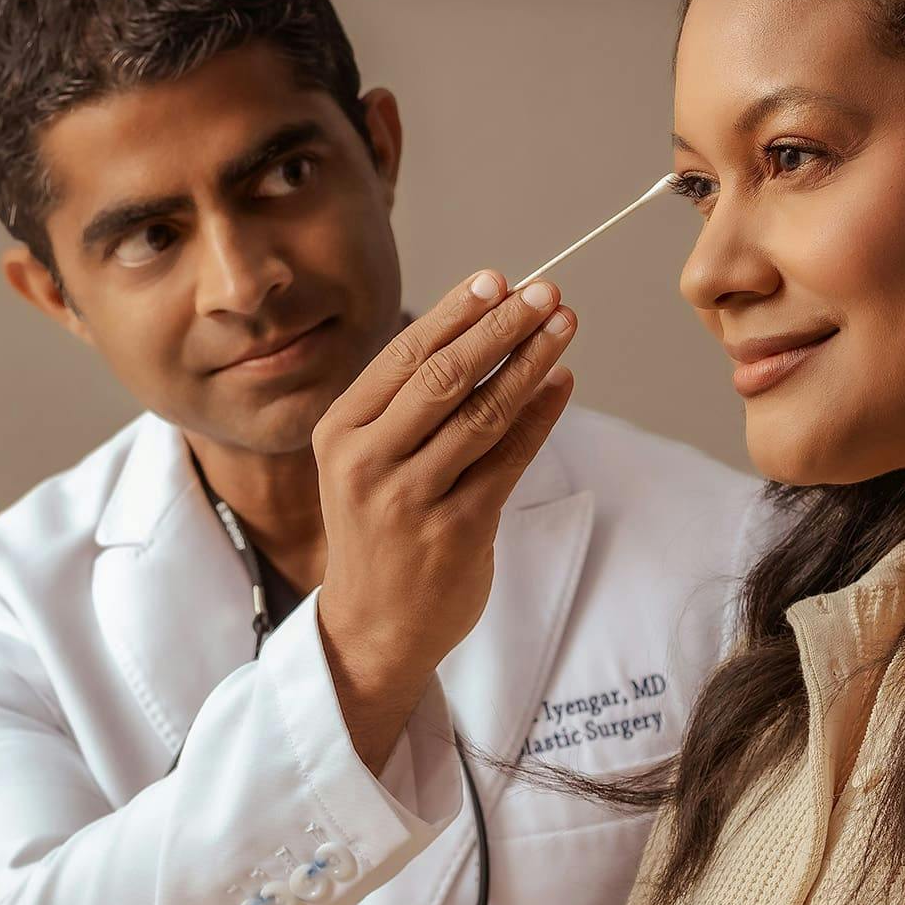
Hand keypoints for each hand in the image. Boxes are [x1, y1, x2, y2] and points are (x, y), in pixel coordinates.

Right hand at [313, 271, 575, 768]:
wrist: (373, 626)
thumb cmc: (378, 530)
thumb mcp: (365, 462)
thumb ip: (405, 405)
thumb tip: (481, 328)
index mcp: (339, 433)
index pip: (404, 357)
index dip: (456, 313)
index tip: (500, 279)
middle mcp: (367, 463)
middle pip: (444, 378)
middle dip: (502, 328)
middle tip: (547, 291)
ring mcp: (410, 500)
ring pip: (482, 415)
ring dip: (531, 364)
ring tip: (565, 326)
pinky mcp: (455, 532)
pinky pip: (508, 461)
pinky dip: (540, 417)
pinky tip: (562, 385)